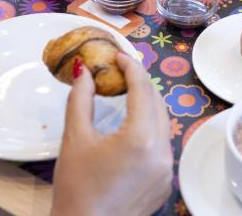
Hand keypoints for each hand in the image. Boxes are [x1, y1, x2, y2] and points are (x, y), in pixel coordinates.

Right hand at [51, 53, 172, 215]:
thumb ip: (81, 99)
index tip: (118, 54)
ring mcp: (166, 169)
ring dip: (147, 104)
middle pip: (157, 103)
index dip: (131, 66)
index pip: (142, 88)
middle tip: (121, 70)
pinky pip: (161, 145)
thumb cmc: (76, 187)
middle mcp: (162, 151)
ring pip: (162, 124)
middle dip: (140, 82)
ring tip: (126, 93)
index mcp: (141, 137)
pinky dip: (149, 128)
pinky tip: (132, 127)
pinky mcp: (164, 183)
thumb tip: (85, 70)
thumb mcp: (74, 139)